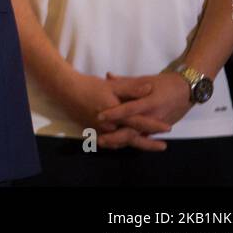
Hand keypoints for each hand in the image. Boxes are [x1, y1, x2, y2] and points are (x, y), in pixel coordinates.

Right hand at [55, 71, 171, 150]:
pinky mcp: (93, 130)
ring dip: (135, 144)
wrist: (65, 90)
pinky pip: (110, 140)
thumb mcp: (112, 85)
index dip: (154, 125)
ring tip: (148, 145)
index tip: (168, 128)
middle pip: (132, 138)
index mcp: (116, 114)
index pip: (139, 122)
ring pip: (121, 141)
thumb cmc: (89, 86)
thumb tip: (149, 89)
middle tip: (163, 147)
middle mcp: (109, 126)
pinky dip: (120, 143)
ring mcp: (100, 130)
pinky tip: (125, 142)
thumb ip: (131, 88)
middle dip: (148, 144)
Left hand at [96, 71, 190, 141]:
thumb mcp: (146, 79)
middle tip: (99, 140)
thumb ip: (126, 81)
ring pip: (138, 137)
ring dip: (121, 141)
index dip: (115, 113)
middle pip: (134, 130)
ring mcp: (158, 126)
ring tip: (104, 143)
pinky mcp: (158, 130)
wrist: (187, 91)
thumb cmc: (165, 83)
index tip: (100, 116)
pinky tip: (116, 144)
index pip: (131, 109)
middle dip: (117, 137)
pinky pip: (143, 137)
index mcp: (151, 102)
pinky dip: (130, 140)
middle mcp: (155, 117)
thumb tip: (108, 76)